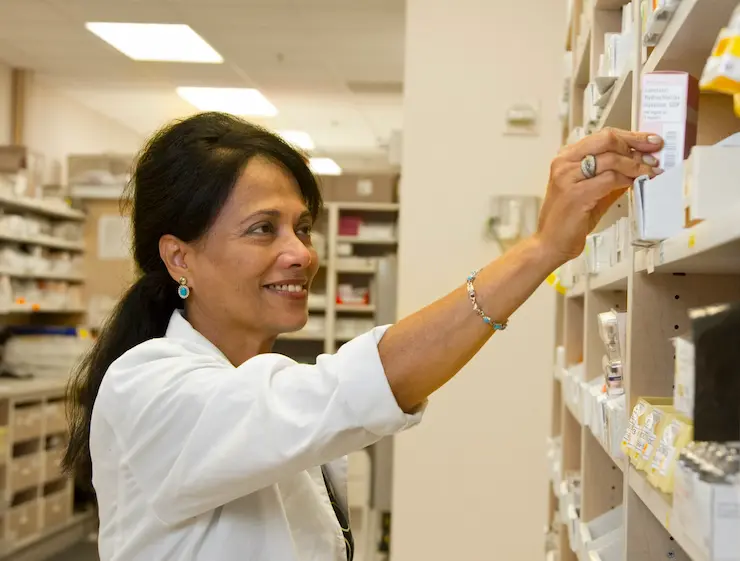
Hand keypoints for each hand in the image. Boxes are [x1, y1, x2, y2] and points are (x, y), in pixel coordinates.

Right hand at [536, 127, 663, 264]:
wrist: (550, 244)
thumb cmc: (568, 220)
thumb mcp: (592, 191)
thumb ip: (611, 175)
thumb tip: (638, 163)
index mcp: (566, 159)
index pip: (602, 136)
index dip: (630, 136)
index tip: (650, 141)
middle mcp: (564, 163)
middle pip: (607, 140)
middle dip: (635, 145)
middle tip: (653, 156)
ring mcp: (567, 177)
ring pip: (612, 159)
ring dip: (636, 165)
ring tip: (649, 173)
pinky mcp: (576, 194)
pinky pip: (609, 179)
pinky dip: (627, 180)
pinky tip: (634, 184)